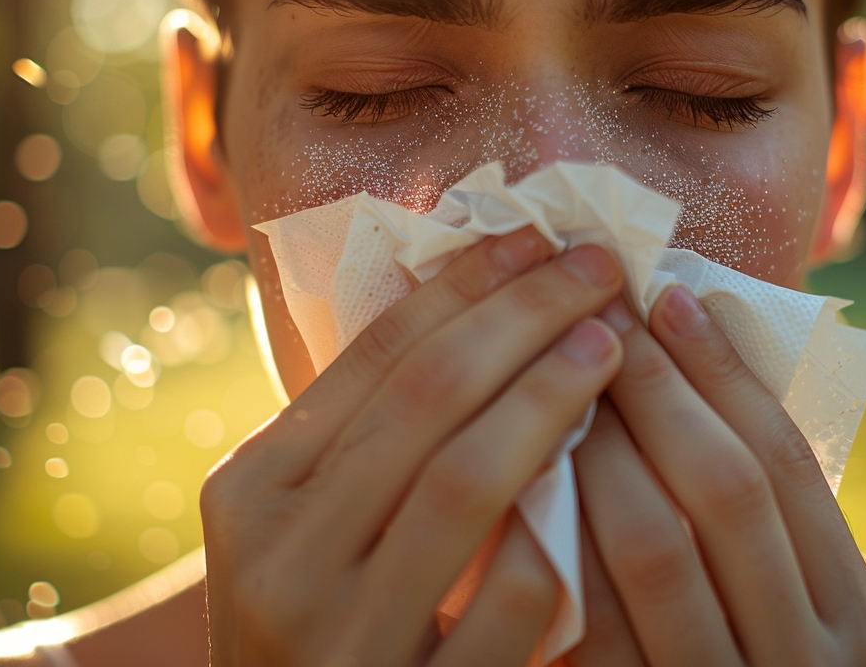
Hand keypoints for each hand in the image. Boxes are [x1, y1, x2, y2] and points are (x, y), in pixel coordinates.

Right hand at [200, 228, 625, 666]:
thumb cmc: (326, 620)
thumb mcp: (310, 526)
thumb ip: (368, 436)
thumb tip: (474, 300)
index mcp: (251, 492)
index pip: (372, 356)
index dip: (467, 286)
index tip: (539, 238)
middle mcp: (277, 557)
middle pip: (425, 395)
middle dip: (524, 315)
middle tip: (600, 268)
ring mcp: (340, 636)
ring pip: (465, 478)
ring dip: (552, 394)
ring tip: (614, 342)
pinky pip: (512, 594)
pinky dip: (567, 523)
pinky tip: (613, 473)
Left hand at [569, 289, 865, 665]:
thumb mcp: (780, 605)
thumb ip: (752, 517)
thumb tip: (690, 337)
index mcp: (858, 623)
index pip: (792, 467)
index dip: (727, 373)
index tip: (668, 294)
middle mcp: (812, 666)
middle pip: (727, 491)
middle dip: (656, 390)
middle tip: (595, 311)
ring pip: (656, 543)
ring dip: (599, 442)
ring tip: (553, 370)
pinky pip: (586, 615)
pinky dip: (553, 531)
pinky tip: (520, 466)